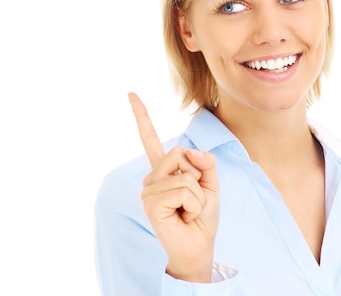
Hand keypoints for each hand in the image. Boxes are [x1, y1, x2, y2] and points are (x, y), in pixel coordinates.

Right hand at [128, 92, 219, 282]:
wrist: (199, 247)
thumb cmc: (201, 218)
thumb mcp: (210, 184)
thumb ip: (204, 162)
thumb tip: (190, 150)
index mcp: (163, 170)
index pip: (149, 139)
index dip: (141, 116)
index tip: (130, 94)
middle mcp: (152, 178)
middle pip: (180, 152)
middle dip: (198, 175)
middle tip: (193, 199)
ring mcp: (149, 190)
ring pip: (185, 174)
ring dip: (198, 195)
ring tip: (188, 211)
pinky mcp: (152, 203)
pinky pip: (184, 189)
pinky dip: (194, 204)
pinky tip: (184, 216)